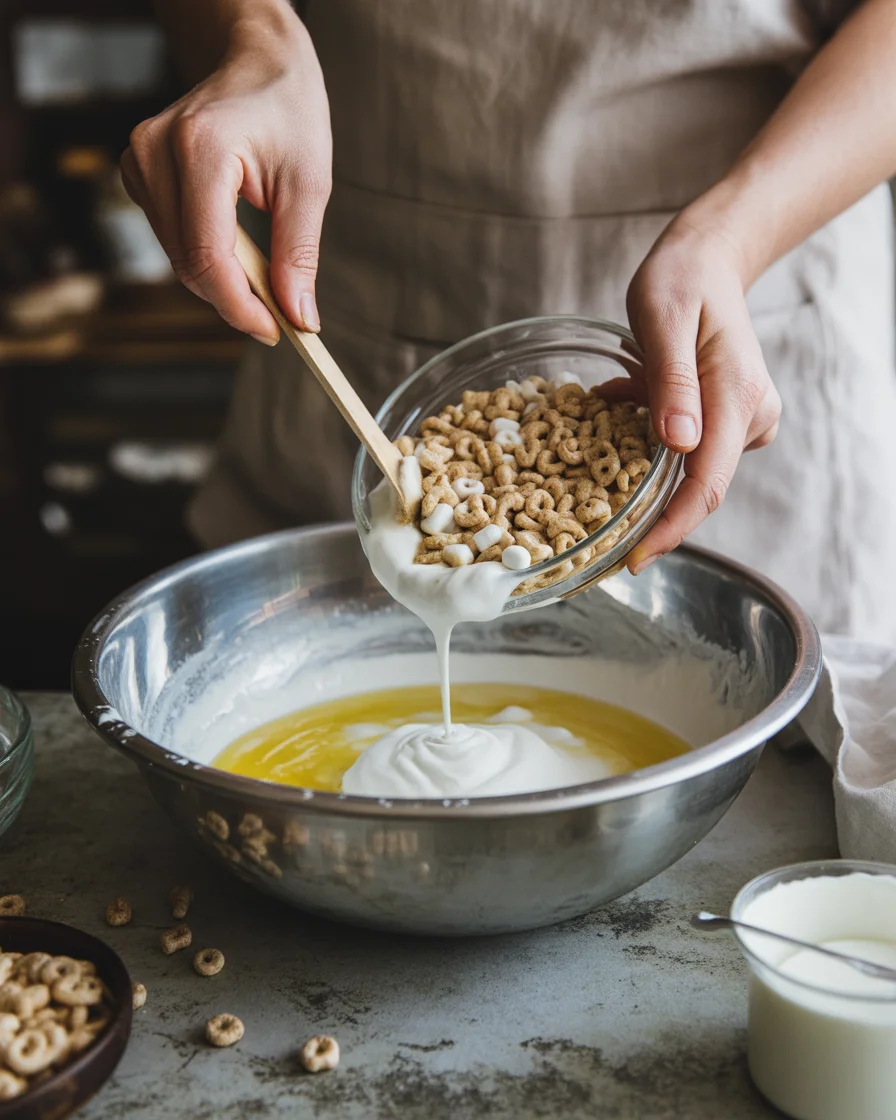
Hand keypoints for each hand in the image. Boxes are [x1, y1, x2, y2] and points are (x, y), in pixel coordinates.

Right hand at [121, 16, 330, 341]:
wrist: (256, 62)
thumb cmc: (288, 112)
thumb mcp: (309, 183)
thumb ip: (299, 254)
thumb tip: (298, 318)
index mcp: (200, 148)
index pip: (207, 256)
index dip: (240, 306)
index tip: (276, 332)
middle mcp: (156, 152)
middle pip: (188, 263)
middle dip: (235, 299)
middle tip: (281, 315)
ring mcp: (139, 160)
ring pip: (177, 257)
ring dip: (222, 281)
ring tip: (266, 277)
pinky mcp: (138, 172)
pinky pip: (171, 238)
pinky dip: (206, 257)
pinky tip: (237, 248)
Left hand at [624, 214, 780, 573]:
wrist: (708, 258)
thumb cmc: (681, 279)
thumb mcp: (663, 320)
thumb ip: (671, 382)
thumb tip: (678, 444)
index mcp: (737, 398)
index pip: (706, 485)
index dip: (669, 529)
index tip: (632, 559)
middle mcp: (750, 417)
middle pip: (696, 486)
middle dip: (646, 506)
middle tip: (588, 511)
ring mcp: (742, 420)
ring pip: (685, 467)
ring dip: (639, 457)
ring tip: (610, 405)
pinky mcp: (726, 418)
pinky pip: (683, 445)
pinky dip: (646, 434)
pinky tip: (626, 396)